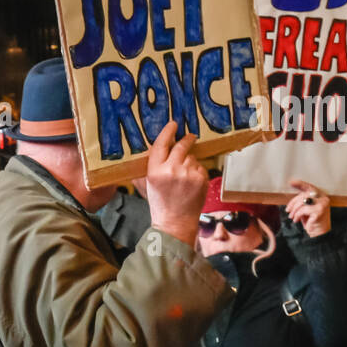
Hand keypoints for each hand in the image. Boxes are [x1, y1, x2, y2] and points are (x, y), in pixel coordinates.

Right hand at [144, 123, 207, 245]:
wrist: (175, 222)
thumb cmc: (160, 203)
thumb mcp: (146, 185)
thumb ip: (145, 168)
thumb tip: (149, 149)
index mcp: (155, 171)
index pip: (161, 144)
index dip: (168, 132)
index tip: (173, 124)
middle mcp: (171, 170)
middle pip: (181, 146)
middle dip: (186, 139)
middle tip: (189, 136)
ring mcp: (188, 174)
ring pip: (192, 157)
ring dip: (189, 162)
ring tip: (184, 176)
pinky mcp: (201, 179)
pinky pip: (200, 167)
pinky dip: (197, 171)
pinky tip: (191, 183)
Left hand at [285, 179, 331, 236]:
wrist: (319, 233)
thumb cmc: (312, 220)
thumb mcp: (307, 209)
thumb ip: (303, 201)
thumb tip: (292, 198)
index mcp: (321, 196)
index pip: (310, 187)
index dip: (300, 184)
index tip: (291, 182)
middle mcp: (323, 198)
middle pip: (304, 195)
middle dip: (293, 203)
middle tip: (288, 211)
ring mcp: (322, 204)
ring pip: (302, 202)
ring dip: (294, 211)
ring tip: (292, 217)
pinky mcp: (319, 211)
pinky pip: (303, 210)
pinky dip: (297, 215)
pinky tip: (296, 220)